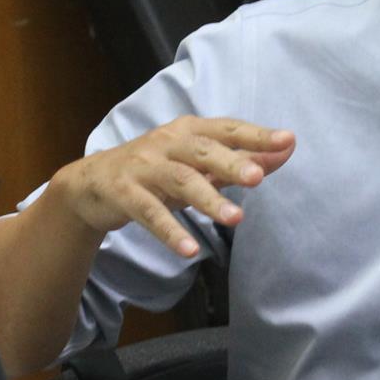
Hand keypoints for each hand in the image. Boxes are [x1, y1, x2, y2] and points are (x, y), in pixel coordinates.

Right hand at [51, 116, 294, 257]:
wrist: (91, 184)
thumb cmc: (155, 170)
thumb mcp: (198, 163)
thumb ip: (241, 158)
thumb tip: (288, 149)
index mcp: (188, 131)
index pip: (226, 129)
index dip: (255, 134)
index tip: (286, 140)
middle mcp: (166, 143)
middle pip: (202, 150)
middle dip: (231, 162)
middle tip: (258, 178)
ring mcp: (143, 167)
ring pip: (180, 181)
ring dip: (208, 199)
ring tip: (236, 219)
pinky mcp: (124, 193)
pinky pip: (150, 213)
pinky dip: (171, 232)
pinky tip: (191, 250)